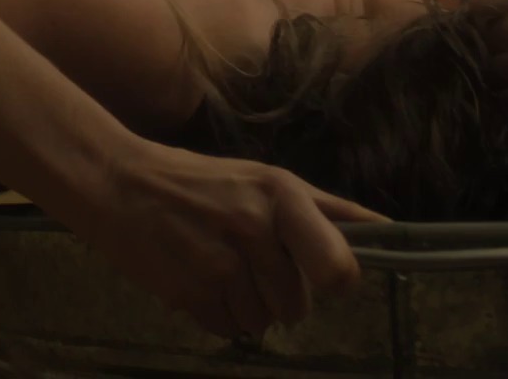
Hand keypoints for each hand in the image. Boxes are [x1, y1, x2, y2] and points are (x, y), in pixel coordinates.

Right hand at [73, 143, 382, 338]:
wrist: (117, 181)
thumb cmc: (198, 181)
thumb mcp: (264, 179)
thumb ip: (327, 208)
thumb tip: (390, 230)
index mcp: (281, 195)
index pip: (339, 269)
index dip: (332, 281)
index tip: (317, 275)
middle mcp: (255, 228)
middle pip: (298, 305)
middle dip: (277, 292)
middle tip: (245, 261)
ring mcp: (220, 262)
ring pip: (262, 322)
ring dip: (244, 306)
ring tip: (216, 268)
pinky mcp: (189, 291)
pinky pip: (227, 329)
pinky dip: (216, 315)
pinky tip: (196, 280)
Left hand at [469, 0, 507, 155]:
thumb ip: (505, 18)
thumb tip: (440, 24)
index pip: (482, 3)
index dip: (465, 28)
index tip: (467, 46)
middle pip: (487, 37)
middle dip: (477, 58)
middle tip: (481, 74)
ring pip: (498, 69)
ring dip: (491, 86)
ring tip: (502, 92)